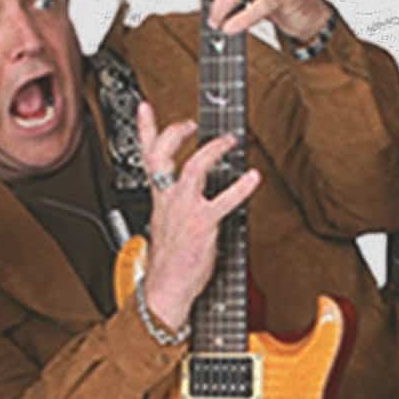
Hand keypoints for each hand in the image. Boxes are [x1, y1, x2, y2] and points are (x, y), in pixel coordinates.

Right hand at [135, 101, 261, 326]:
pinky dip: (242, 186)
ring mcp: (184, 210)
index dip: (145, 128)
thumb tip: (197, 195)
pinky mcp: (202, 225)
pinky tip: (253, 177)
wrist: (166, 291)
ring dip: (213, 149)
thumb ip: (178, 205)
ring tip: (230, 141)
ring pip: (194, 168)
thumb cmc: (170, 264)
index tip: (145, 107)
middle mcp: (169, 200)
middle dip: (177, 131)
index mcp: (160, 198)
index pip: (147, 157)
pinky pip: (224, 200)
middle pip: (164, 154)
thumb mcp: (167, 226)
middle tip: (194, 122)